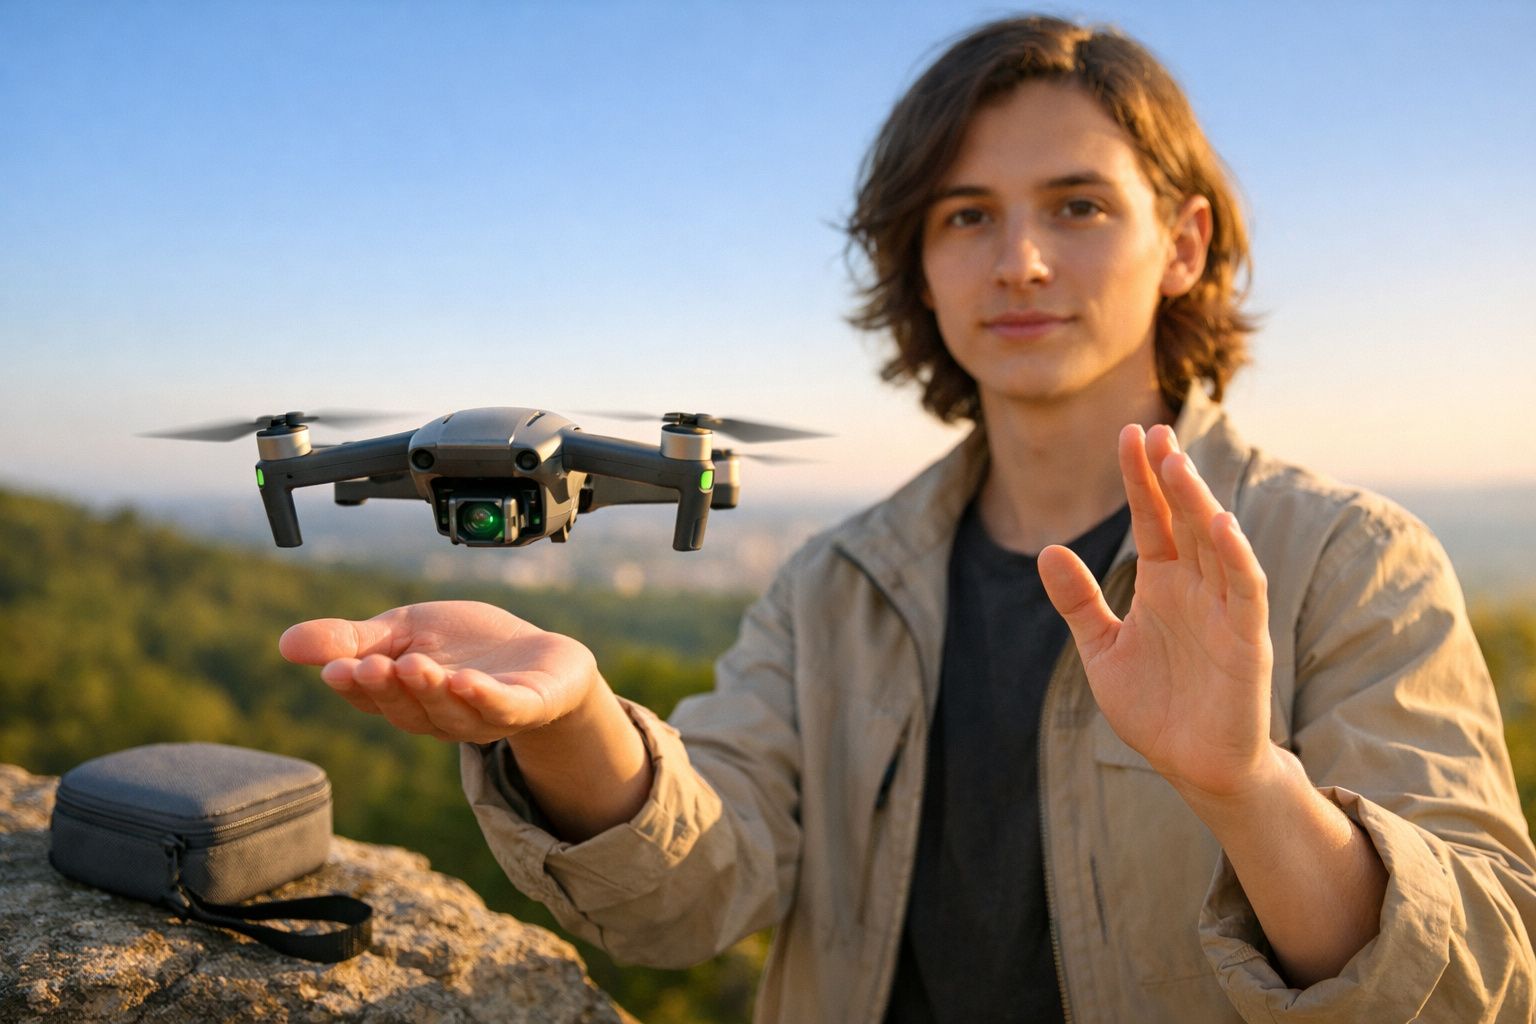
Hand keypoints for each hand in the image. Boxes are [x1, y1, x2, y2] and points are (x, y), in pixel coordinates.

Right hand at [279, 600, 603, 744]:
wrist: (540, 655)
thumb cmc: (466, 647)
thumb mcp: (402, 633)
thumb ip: (351, 639)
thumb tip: (285, 643)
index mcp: (406, 699)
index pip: (371, 698)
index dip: (352, 685)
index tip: (334, 668)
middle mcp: (440, 716)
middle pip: (407, 710)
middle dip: (387, 688)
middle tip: (371, 665)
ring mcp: (483, 715)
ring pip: (450, 712)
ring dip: (429, 690)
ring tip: (414, 665)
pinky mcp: (525, 708)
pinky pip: (501, 709)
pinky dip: (483, 697)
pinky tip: (466, 680)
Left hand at [1037, 424, 1275, 800]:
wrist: (1193, 766)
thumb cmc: (1154, 708)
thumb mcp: (1101, 649)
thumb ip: (1078, 602)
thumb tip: (1045, 549)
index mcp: (1162, 583)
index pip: (1152, 518)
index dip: (1141, 478)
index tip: (1129, 433)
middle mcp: (1196, 587)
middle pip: (1184, 519)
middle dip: (1169, 476)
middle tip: (1152, 430)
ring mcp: (1224, 610)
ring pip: (1215, 544)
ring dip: (1199, 503)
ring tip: (1176, 464)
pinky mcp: (1247, 640)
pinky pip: (1245, 590)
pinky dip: (1236, 557)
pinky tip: (1222, 525)